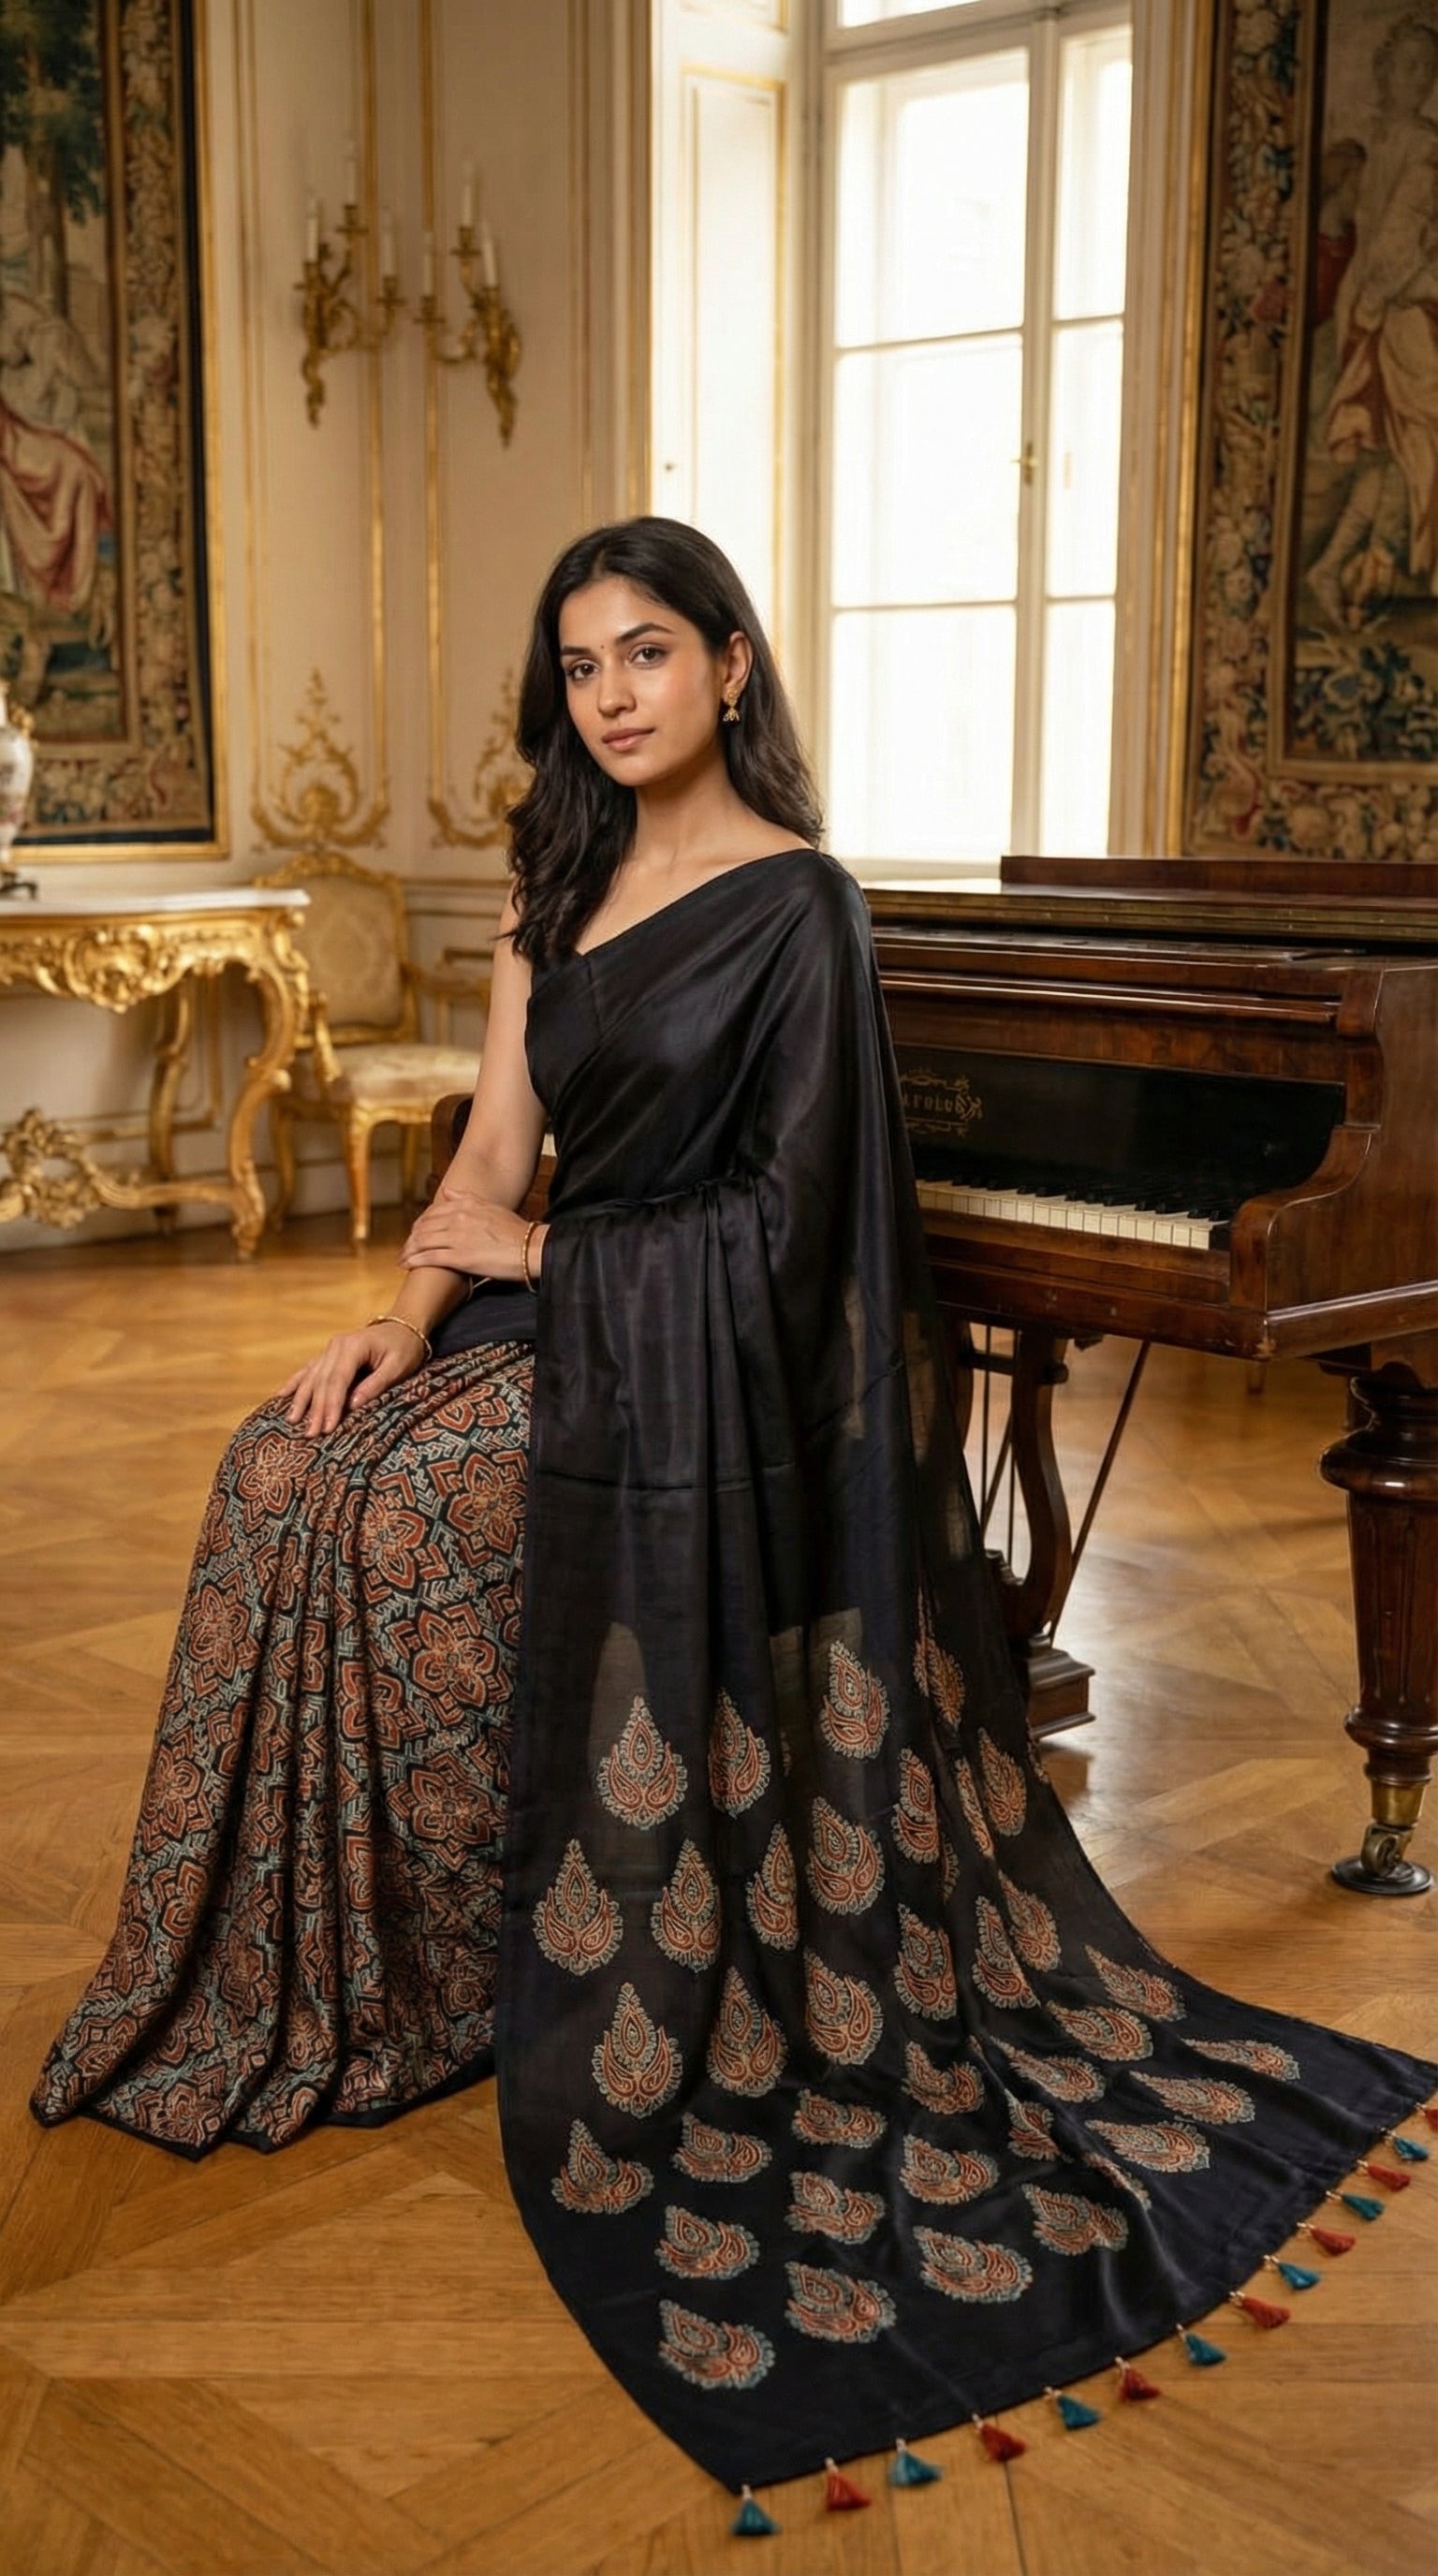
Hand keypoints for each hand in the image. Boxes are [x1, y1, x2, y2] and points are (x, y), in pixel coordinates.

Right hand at [277, 1320, 426, 1437]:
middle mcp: (336, 1346)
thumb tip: (353, 1404)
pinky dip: (296, 1383)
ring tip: (292, 1421)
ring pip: (312, 1377)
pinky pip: (309, 1370)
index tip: (327, 1427)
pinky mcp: (329, 1355)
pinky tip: (282, 1395)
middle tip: (310, 1434)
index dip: (332, 1405)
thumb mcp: (398, 1367)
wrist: (403, 1326)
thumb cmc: (405, 1348)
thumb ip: (376, 1384)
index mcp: (353, 1347)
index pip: (338, 1381)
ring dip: (302, 1400)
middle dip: (315, 1409)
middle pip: (322, 1382)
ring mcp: (330, 1349)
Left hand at [400, 1183, 544, 1281]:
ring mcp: (458, 1237)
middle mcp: (458, 1218)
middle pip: (423, 1227)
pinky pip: (430, 1257)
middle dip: (410, 1239)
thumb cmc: (516, 1231)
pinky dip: (415, 1261)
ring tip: (402, 1258)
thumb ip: (466, 1198)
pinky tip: (407, 1265)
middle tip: (405, 1248)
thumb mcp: (491, 1206)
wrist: (531, 1249)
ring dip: (408, 1250)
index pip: (432, 1213)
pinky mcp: (460, 1257)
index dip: (419, 1224)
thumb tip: (446, 1192)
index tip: (414, 1234)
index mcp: (465, 1205)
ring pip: (423, 1241)